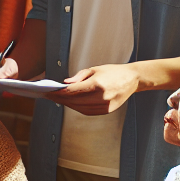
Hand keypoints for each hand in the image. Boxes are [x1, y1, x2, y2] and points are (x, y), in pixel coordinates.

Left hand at [53, 58, 179, 114]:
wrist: (132, 79)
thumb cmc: (113, 72)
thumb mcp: (94, 69)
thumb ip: (78, 77)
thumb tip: (64, 84)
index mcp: (97, 85)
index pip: (72, 91)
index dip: (58, 92)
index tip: (47, 91)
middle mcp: (101, 97)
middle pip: (73, 101)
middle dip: (59, 99)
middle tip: (48, 95)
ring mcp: (104, 106)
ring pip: (79, 108)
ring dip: (66, 104)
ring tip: (57, 99)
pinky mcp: (106, 111)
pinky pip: (86, 111)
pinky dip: (76, 107)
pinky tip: (69, 102)